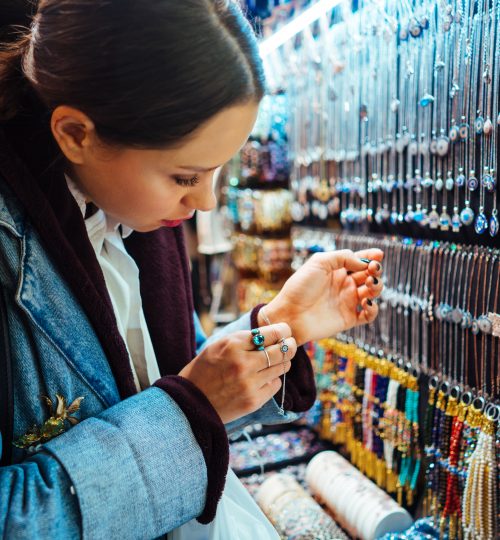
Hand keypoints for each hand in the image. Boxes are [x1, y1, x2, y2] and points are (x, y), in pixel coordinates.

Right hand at [178, 323, 296, 423]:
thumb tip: (269, 332)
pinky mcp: (254, 400)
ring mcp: (250, 383)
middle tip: (290, 344)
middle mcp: (243, 363)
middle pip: (281, 351)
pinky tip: (264, 378)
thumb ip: (242, 339)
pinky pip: (275, 385)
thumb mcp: (218, 346)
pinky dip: (273, 380)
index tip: (285, 331)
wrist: (190, 402)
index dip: (282, 331)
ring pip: (281, 368)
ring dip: (282, 362)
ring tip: (277, 360)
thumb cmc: (204, 370)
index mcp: (232, 345)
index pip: (269, 333)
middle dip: (289, 345)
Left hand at [262, 249, 383, 345]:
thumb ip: (342, 257)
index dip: (371, 257)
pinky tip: (366, 303)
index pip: (359, 260)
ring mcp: (347, 302)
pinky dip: (373, 309)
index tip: (378, 254)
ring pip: (372, 292)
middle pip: (369, 275)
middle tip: (373, 269)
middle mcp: (344, 285)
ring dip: (377, 286)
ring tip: (370, 284)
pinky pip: (369, 314)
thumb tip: (363, 262)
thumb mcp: (318, 263)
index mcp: (336, 270)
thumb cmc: (299, 287)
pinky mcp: (349, 319)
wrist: (289, 314)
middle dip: (375, 270)